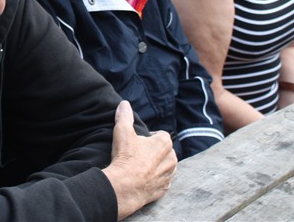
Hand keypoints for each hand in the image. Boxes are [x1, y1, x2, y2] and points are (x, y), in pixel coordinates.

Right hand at [103, 101, 176, 219]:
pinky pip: (162, 181)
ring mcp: (169, 175)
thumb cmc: (126, 157)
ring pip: (166, 166)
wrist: (126, 186)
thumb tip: (124, 104)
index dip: (150, 136)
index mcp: (164, 143)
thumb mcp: (122, 131)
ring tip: (140, 167)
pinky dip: (155, 180)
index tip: (139, 140)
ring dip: (156, 165)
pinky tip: (143, 179)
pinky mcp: (165, 189)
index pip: (161, 134)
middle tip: (138, 153)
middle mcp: (171, 159)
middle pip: (165, 150)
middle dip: (154, 151)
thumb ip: (125, 116)